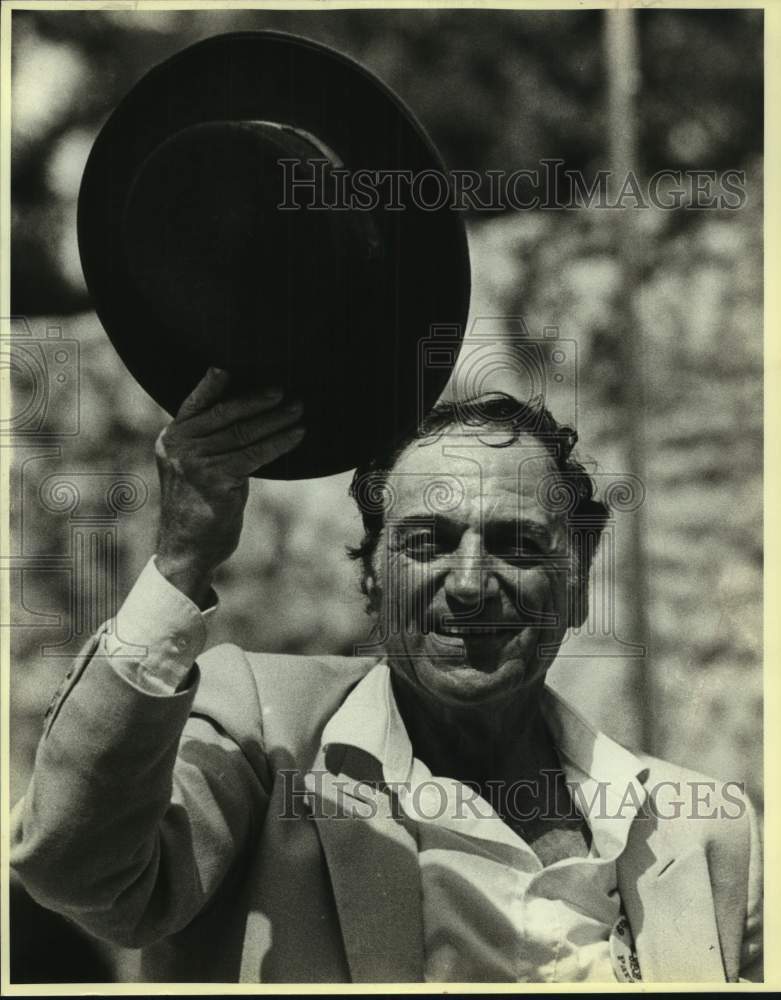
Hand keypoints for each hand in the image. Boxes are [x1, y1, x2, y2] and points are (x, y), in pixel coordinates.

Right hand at [154, 367, 304, 605]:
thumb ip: (209, 441)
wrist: (186, 547)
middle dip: (258, 401)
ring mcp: (196, 462)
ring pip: (244, 434)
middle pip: (226, 415)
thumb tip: (248, 416)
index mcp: (172, 438)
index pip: (196, 403)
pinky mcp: (215, 479)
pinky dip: (279, 444)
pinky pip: (254, 455)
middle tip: (285, 392)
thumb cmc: (198, 506)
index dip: (213, 384)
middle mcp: (179, 446)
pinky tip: (296, 436)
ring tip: (299, 411)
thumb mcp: (195, 468)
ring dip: (277, 421)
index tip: (229, 367)